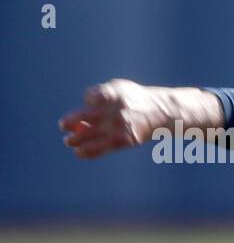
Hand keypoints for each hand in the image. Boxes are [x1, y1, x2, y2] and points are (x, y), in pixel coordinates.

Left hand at [59, 79, 181, 158]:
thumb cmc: (133, 98)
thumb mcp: (119, 89)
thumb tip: (79, 119)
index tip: (89, 103)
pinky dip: (87, 152)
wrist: (161, 111)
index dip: (89, 100)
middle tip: (63, 126)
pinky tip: (79, 153)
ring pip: (90, 134)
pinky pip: (101, 148)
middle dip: (71, 122)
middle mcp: (117, 110)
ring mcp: (121, 126)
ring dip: (76, 140)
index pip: (95, 97)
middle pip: (86, 117)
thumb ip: (98, 96)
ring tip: (69, 141)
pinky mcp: (125, 140)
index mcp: (115, 94)